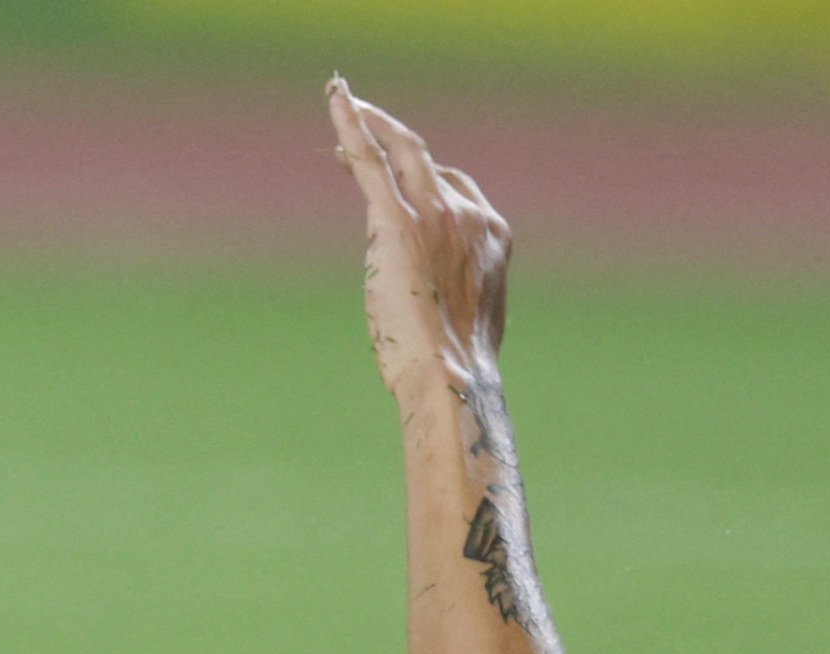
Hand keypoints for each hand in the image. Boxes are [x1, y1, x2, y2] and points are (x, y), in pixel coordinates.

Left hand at [328, 79, 510, 401]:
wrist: (453, 379)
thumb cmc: (456, 367)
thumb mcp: (468, 318)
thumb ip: (456, 290)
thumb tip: (439, 303)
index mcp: (493, 234)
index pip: (455, 187)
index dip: (421, 180)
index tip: (394, 179)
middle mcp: (468, 213)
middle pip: (426, 159)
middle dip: (393, 137)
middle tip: (363, 124)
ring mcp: (435, 214)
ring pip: (399, 149)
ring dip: (369, 126)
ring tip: (344, 110)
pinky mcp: (397, 223)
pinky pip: (371, 161)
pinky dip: (352, 127)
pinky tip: (336, 99)